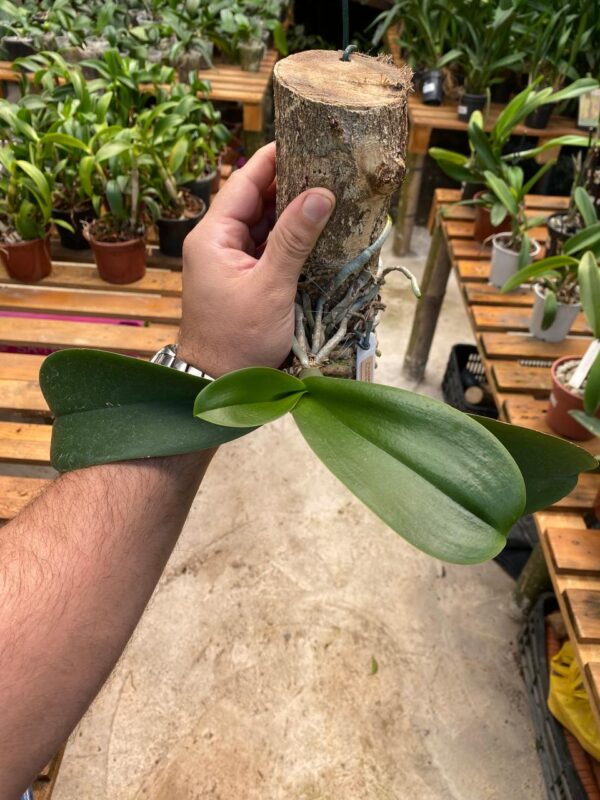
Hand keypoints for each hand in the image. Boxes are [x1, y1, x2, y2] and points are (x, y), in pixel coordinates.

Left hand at [178, 142, 335, 376]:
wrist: (218, 384)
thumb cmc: (239, 339)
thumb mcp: (271, 287)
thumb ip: (294, 239)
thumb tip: (320, 193)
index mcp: (212, 237)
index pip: (244, 182)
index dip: (273, 159)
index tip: (304, 138)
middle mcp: (217, 242)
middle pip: (255, 200)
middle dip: (289, 184)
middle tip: (328, 165)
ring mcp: (228, 261)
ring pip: (262, 225)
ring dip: (292, 213)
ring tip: (330, 192)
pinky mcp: (241, 279)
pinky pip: (266, 248)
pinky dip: (289, 239)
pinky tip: (316, 231)